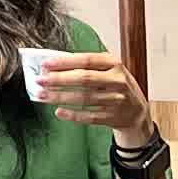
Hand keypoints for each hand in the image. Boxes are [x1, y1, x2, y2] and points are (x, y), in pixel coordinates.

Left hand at [36, 50, 154, 143]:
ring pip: (84, 99)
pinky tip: (59, 112)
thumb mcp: (109, 69)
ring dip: (60, 97)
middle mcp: (117, 81)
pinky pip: (89, 117)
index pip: (86, 60)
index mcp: (114, 64)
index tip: (46, 64)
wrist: (137, 111)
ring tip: (43, 95)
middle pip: (84, 79)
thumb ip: (87, 66)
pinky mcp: (112, 117)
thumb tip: (55, 65)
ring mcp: (116, 100)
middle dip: (59, 79)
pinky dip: (72, 115)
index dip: (64, 62)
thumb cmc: (117, 85)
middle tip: (40, 80)